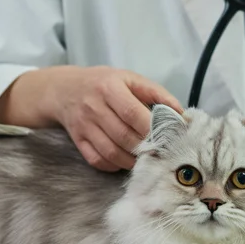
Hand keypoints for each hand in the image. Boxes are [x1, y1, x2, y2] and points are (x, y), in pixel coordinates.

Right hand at [11, 65, 181, 171]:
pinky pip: (97, 160)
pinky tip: (123, 161)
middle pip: (123, 136)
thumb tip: (180, 114)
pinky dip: (113, 165)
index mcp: (110, 88)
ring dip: (132, 161)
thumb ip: (156, 93)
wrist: (64, 89)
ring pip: (111, 152)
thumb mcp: (129, 78)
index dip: (151, 128)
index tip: (167, 137)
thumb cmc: (104, 83)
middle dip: (144, 147)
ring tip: (144, 159)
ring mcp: (84, 126)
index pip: (132, 113)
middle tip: (159, 152)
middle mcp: (94, 107)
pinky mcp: (77, 140)